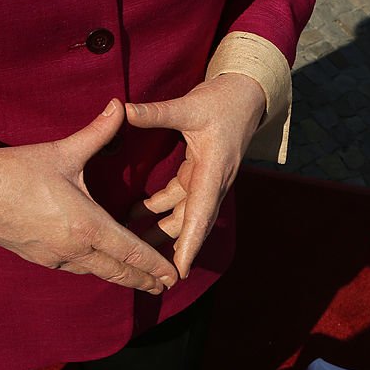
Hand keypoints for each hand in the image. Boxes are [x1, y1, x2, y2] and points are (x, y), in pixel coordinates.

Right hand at [0, 99, 178, 293]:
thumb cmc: (17, 172)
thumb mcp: (63, 152)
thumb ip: (98, 132)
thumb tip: (120, 105)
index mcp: (88, 225)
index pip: (132, 252)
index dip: (155, 265)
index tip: (174, 275)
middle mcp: (76, 248)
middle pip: (119, 271)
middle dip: (145, 279)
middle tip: (166, 285)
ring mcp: (58, 257)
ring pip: (99, 273)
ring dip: (123, 277)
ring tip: (143, 281)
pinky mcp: (42, 259)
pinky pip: (78, 269)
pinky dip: (98, 270)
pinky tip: (104, 267)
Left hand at [126, 73, 265, 277]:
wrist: (246, 94)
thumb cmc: (223, 101)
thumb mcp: (190, 105)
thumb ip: (157, 112)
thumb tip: (124, 109)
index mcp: (213, 170)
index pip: (201, 214)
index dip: (190, 244)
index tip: (181, 270)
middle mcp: (212, 181)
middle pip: (192, 223)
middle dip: (174, 249)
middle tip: (152, 274)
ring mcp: (206, 179)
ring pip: (183, 214)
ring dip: (161, 229)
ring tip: (133, 245)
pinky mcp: (199, 173)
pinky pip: (178, 199)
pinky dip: (159, 208)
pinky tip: (136, 214)